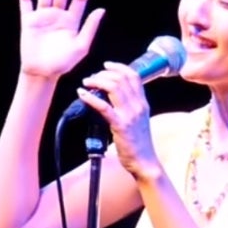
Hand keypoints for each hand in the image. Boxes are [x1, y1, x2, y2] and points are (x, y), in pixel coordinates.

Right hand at [19, 0, 105, 78]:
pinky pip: (26, 1)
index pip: (79, 0)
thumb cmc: (63, 63)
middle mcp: (58, 16)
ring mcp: (43, 16)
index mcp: (72, 21)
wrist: (42, 73)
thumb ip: (90, 28)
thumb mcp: (81, 47)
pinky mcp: (29, 20)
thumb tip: (101, 9)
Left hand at [77, 62, 159, 177]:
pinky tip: (82, 94)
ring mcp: (130, 115)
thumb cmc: (139, 143)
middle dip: (103, 74)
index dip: (119, 67)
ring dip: (96, 81)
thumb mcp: (138, 120)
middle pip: (121, 79)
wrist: (144, 161)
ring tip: (86, 83)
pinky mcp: (120, 125)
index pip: (134, 76)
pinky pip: (104, 107)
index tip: (106, 65)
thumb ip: (129, 107)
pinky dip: (91, 98)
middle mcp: (138, 106)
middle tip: (91, 78)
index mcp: (143, 103)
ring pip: (113, 87)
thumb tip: (111, 97)